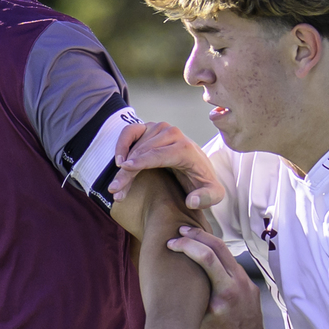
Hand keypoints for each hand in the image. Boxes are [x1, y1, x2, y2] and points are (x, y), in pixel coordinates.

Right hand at [109, 121, 224, 209]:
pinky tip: (118, 161)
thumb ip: (207, 198)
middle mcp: (172, 134)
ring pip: (134, 146)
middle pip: (143, 153)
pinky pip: (129, 132)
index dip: (142, 162)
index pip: (159, 154)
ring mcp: (159, 129)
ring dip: (122, 165)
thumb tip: (191, 201)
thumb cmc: (202, 180)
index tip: (125, 169)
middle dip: (127, 172)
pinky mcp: (149, 127)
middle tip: (114, 190)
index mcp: (185, 149)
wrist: (198, 165)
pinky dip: (121, 144)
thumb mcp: (213, 193)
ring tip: (116, 186)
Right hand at [167, 227, 269, 328]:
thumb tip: (175, 278)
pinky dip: (215, 255)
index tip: (171, 244)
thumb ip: (193, 297)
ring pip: (227, 252)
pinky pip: (230, 264)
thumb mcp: (199, 321)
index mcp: (226, 293)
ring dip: (207, 242)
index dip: (187, 246)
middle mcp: (239, 284)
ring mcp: (246, 283)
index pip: (207, 256)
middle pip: (219, 246)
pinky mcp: (248, 286)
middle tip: (180, 231)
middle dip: (197, 235)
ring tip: (189, 237)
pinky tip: (203, 256)